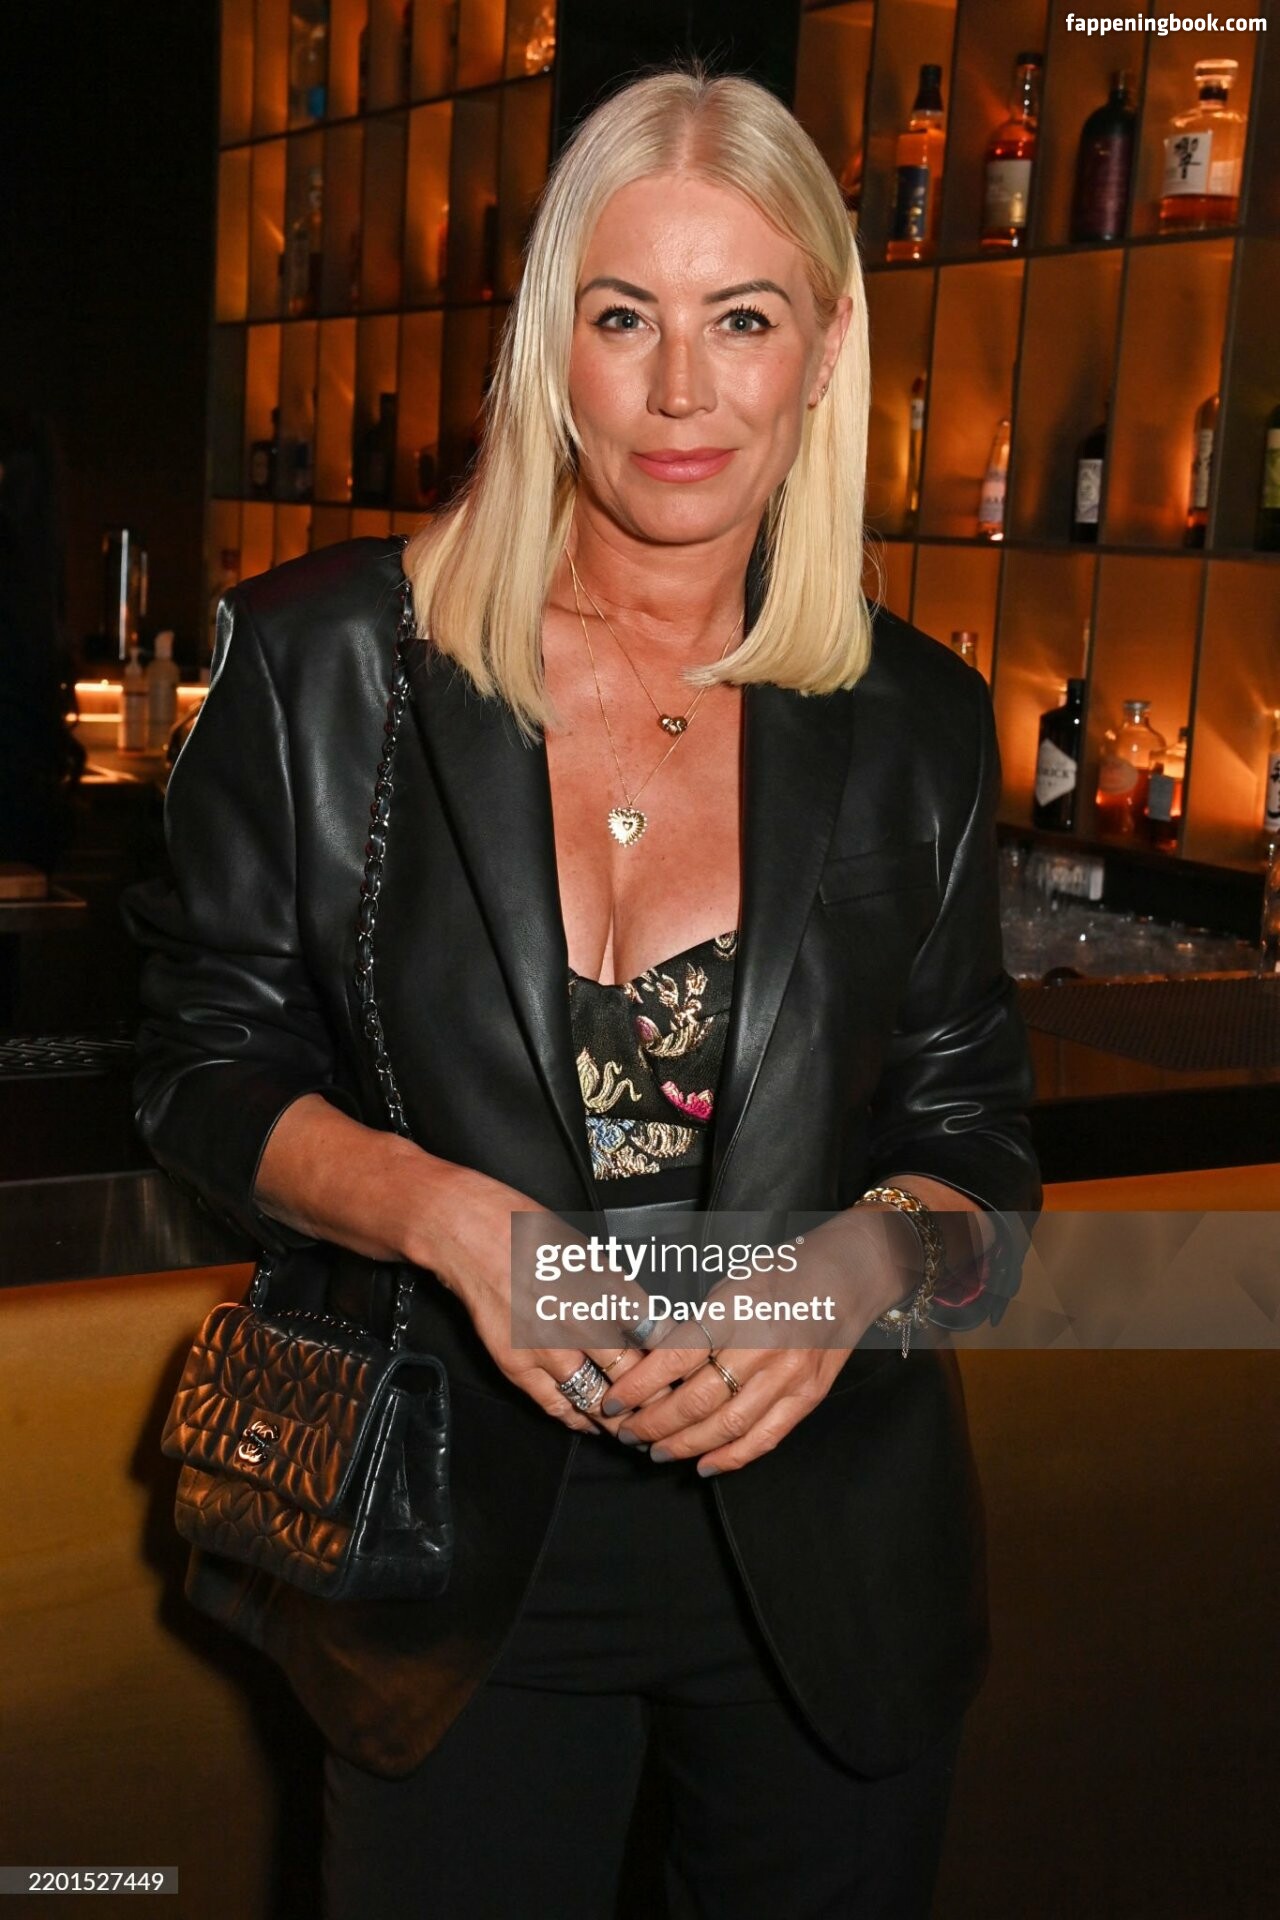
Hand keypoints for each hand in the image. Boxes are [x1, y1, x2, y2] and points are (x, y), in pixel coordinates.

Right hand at [411, 1163, 664, 1436]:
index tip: (684, 1373)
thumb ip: (618, 1291)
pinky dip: (579, 1419)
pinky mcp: (517, 1366)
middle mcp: (580, 1323)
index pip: (654, 1339)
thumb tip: (644, 1319)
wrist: (470, 1234)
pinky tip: (593, 1423)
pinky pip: (557, 1406)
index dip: (674, 1361)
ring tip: (639, 1428)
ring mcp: (547, 1349)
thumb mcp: (589, 1252)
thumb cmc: (528, 1232)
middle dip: (655, 1398)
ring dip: (621, 1417)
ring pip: (598, 1400)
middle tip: (670, 1409)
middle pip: (632, 1376)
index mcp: (604, 1290)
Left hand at [595, 1209, 915, 1472]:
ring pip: (727, 1426)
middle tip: (627, 1433)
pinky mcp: (807, 1397)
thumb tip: (653, 1361)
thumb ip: (697, 1324)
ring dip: (685, 1445)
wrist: (848, 1276)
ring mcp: (789, 1376)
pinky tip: (704, 1465)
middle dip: (655, 1424)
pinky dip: (731, 1458)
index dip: (640, 1386)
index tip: (615, 1401)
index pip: (675, 1357)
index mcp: (735, 1310)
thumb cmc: (783, 1273)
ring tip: (657, 1451)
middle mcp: (762, 1346)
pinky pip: (764, 1438)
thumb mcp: (731, 1284)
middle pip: (697, 1400)